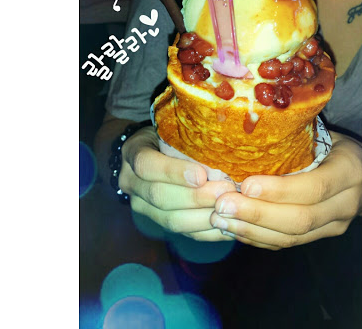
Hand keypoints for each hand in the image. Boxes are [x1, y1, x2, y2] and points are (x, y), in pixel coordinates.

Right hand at [119, 126, 235, 241]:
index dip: (173, 172)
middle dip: (195, 197)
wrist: (154, 152)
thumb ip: (188, 137)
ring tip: (229, 208)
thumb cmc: (170, 135)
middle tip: (225, 191)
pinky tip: (227, 224)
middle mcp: (132, 183)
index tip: (201, 175)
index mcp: (133, 153)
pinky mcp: (159, 223)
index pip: (146, 165)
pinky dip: (207, 232)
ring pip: (171, 220)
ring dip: (203, 217)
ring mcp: (143, 206)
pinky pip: (184, 233)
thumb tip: (224, 144)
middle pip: (160, 197)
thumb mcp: (172, 128)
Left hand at [209, 131, 361, 249]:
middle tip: (222, 206)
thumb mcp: (326, 134)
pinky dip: (258, 239)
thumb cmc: (337, 146)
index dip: (279, 190)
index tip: (245, 184)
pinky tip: (234, 230)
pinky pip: (288, 244)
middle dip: (257, 214)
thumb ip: (298, 137)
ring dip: (252, 231)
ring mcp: (335, 225)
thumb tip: (252, 123)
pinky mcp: (321, 236)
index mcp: (349, 171)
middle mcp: (346, 203)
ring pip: (292, 238)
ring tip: (219, 221)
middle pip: (300, 219)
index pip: (314, 187)